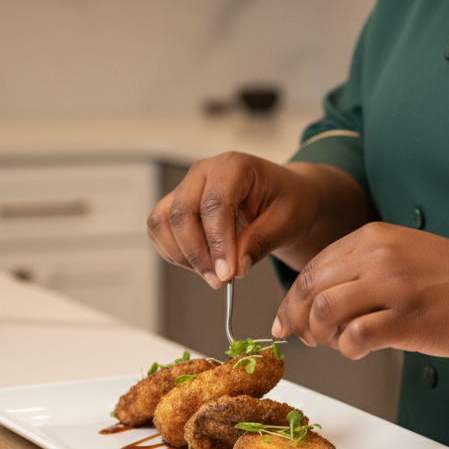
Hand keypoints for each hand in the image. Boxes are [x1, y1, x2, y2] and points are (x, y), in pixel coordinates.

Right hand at [147, 152, 321, 287]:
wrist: (283, 196)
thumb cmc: (288, 202)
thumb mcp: (286, 222)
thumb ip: (260, 243)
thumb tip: (234, 269)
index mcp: (234, 167)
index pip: (214, 204)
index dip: (217, 242)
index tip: (227, 273)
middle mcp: (204, 171)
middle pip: (181, 212)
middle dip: (198, 254)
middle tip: (220, 281)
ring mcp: (186, 187)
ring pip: (163, 221)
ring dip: (183, 255)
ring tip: (212, 275)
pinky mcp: (176, 204)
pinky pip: (160, 229)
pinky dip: (174, 253)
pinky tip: (201, 265)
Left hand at [271, 223, 448, 358]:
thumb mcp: (403, 255)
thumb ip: (361, 270)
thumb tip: (318, 304)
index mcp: (372, 237)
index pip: (312, 267)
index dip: (292, 299)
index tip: (286, 321)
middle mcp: (378, 256)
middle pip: (310, 289)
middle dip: (297, 319)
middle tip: (303, 339)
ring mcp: (393, 286)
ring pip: (325, 311)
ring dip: (321, 336)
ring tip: (337, 344)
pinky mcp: (408, 319)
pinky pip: (356, 337)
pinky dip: (348, 349)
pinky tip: (360, 350)